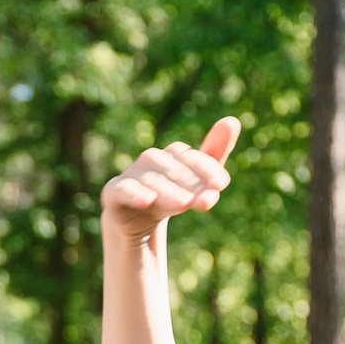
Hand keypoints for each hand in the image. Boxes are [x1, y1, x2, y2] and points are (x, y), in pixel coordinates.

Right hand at [100, 117, 241, 242]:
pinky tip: (148, 201)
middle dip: (192, 184)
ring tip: (186, 204)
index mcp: (172, 155)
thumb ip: (214, 156)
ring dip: (170, 191)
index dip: (207, 169)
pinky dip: (135, 193)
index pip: (190, 157)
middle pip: (173, 168)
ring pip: (152, 179)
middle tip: (209, 200)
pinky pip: (122, 189)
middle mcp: (150, 160)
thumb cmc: (172, 197)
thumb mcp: (196, 182)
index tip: (221, 185)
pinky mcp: (113, 193)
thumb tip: (232, 120)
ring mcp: (130, 175)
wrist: (136, 224)